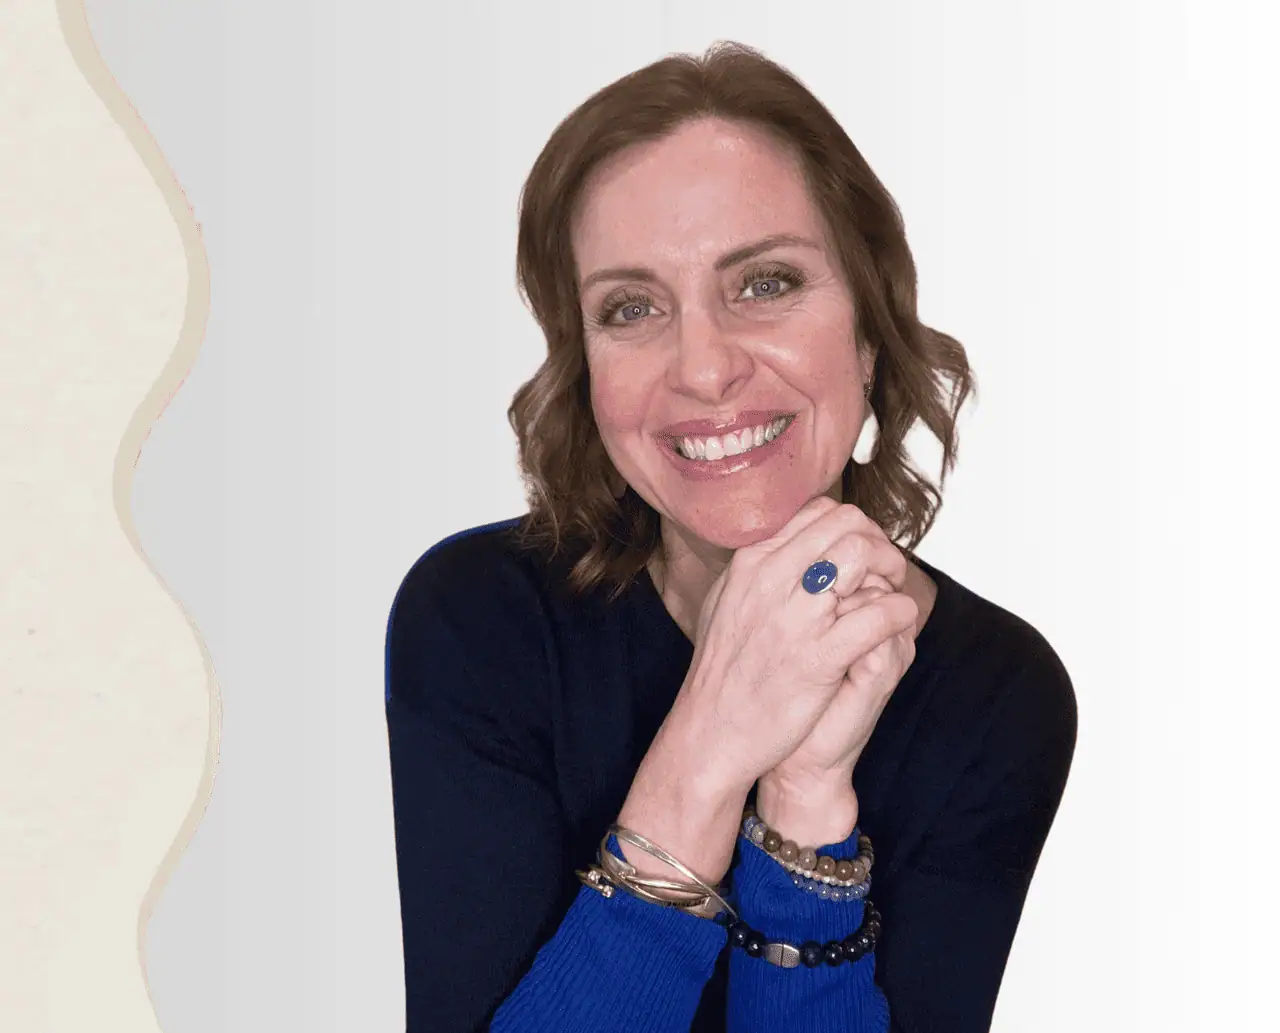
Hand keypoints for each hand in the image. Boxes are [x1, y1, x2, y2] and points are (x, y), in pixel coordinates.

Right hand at [672, 497, 915, 793]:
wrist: (711, 730)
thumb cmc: (722, 671)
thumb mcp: (726, 601)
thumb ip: (757, 566)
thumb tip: (789, 540)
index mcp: (751, 562)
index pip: (818, 513)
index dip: (851, 526)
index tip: (860, 550)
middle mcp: (771, 578)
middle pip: (847, 526)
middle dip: (878, 541)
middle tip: (885, 569)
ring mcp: (795, 617)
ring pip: (864, 557)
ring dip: (892, 568)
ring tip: (893, 591)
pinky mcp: (819, 656)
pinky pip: (878, 614)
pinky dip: (900, 611)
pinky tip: (899, 621)